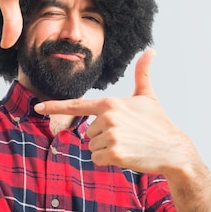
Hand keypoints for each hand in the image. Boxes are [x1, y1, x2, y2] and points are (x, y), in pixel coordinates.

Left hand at [34, 50, 196, 175]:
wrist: (173, 149)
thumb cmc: (158, 123)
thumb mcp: (148, 96)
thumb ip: (142, 74)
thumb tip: (150, 50)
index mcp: (110, 103)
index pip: (77, 105)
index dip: (55, 106)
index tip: (37, 107)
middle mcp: (107, 117)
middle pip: (89, 132)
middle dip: (103, 137)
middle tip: (126, 136)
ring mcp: (110, 135)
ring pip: (91, 147)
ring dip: (105, 149)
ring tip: (127, 144)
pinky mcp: (113, 153)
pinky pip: (97, 159)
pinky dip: (108, 160)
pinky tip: (126, 155)